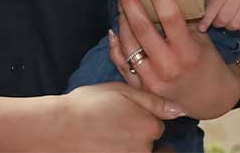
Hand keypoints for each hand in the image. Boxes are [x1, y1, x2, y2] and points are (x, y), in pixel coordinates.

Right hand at [55, 84, 183, 151]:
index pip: (157, 125)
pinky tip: (105, 142)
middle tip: (116, 125)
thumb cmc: (89, 104)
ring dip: (130, 144)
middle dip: (138, 133)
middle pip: (149, 142)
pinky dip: (121, 149)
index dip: (143, 117)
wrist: (59, 127)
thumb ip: (154, 101)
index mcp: (149, 126)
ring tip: (110, 133)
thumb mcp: (123, 91)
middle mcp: (144, 148)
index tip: (126, 113)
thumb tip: (180, 111)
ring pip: (138, 151)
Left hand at [108, 0, 239, 119]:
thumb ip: (185, 21)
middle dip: (130, 0)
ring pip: (128, 44)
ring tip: (121, 0)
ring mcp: (151, 80)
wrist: (210, 100)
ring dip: (122, 18)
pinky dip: (115, 45)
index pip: (170, 17)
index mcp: (187, 52)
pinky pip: (121, 63)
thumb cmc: (209, 64)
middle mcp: (167, 66)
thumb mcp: (203, 41)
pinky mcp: (141, 89)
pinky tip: (114, 29)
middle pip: (142, 28)